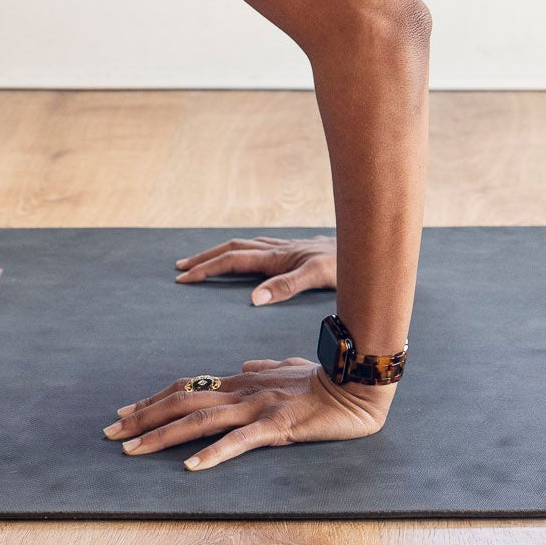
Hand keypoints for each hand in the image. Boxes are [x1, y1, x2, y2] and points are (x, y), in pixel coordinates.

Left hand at [103, 358, 390, 470]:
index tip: (125, 412)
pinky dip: (213, 454)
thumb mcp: (289, 369)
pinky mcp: (277, 427)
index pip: (187, 388)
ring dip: (161, 436)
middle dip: (142, 418)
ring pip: (199, 420)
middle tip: (109, 433)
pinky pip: (240, 442)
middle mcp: (242, 391)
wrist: (357, 382)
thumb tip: (242, 367)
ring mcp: (257, 408)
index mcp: (242, 382)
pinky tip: (191, 468)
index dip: (153, 400)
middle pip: (181, 402)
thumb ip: (264, 368)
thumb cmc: (326, 378)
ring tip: (131, 450)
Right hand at [174, 234, 337, 305]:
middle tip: (179, 269)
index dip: (206, 269)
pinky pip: (256, 249)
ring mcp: (283, 249)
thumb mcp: (317, 276)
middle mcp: (276, 249)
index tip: (183, 278)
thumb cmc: (344, 264)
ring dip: (218, 254)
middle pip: (231, 249)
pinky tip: (240, 258)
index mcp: (276, 256)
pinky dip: (238, 253)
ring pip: (242, 247)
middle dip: (204, 259)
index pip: (231, 260)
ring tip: (200, 262)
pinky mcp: (292, 252)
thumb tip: (252, 299)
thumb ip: (286, 287)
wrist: (365, 245)